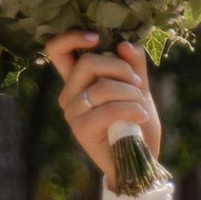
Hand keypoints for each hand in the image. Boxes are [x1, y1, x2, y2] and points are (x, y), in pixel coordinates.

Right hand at [46, 31, 161, 187]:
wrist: (140, 161)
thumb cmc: (137, 124)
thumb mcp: (138, 89)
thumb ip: (133, 65)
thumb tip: (124, 43)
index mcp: (78, 81)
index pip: (57, 51)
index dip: (72, 37)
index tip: (97, 38)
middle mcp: (69, 95)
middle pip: (87, 63)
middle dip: (120, 68)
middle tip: (136, 84)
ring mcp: (72, 112)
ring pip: (102, 86)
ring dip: (131, 93)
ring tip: (143, 105)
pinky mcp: (81, 129)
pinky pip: (109, 108)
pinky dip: (132, 108)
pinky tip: (143, 116)